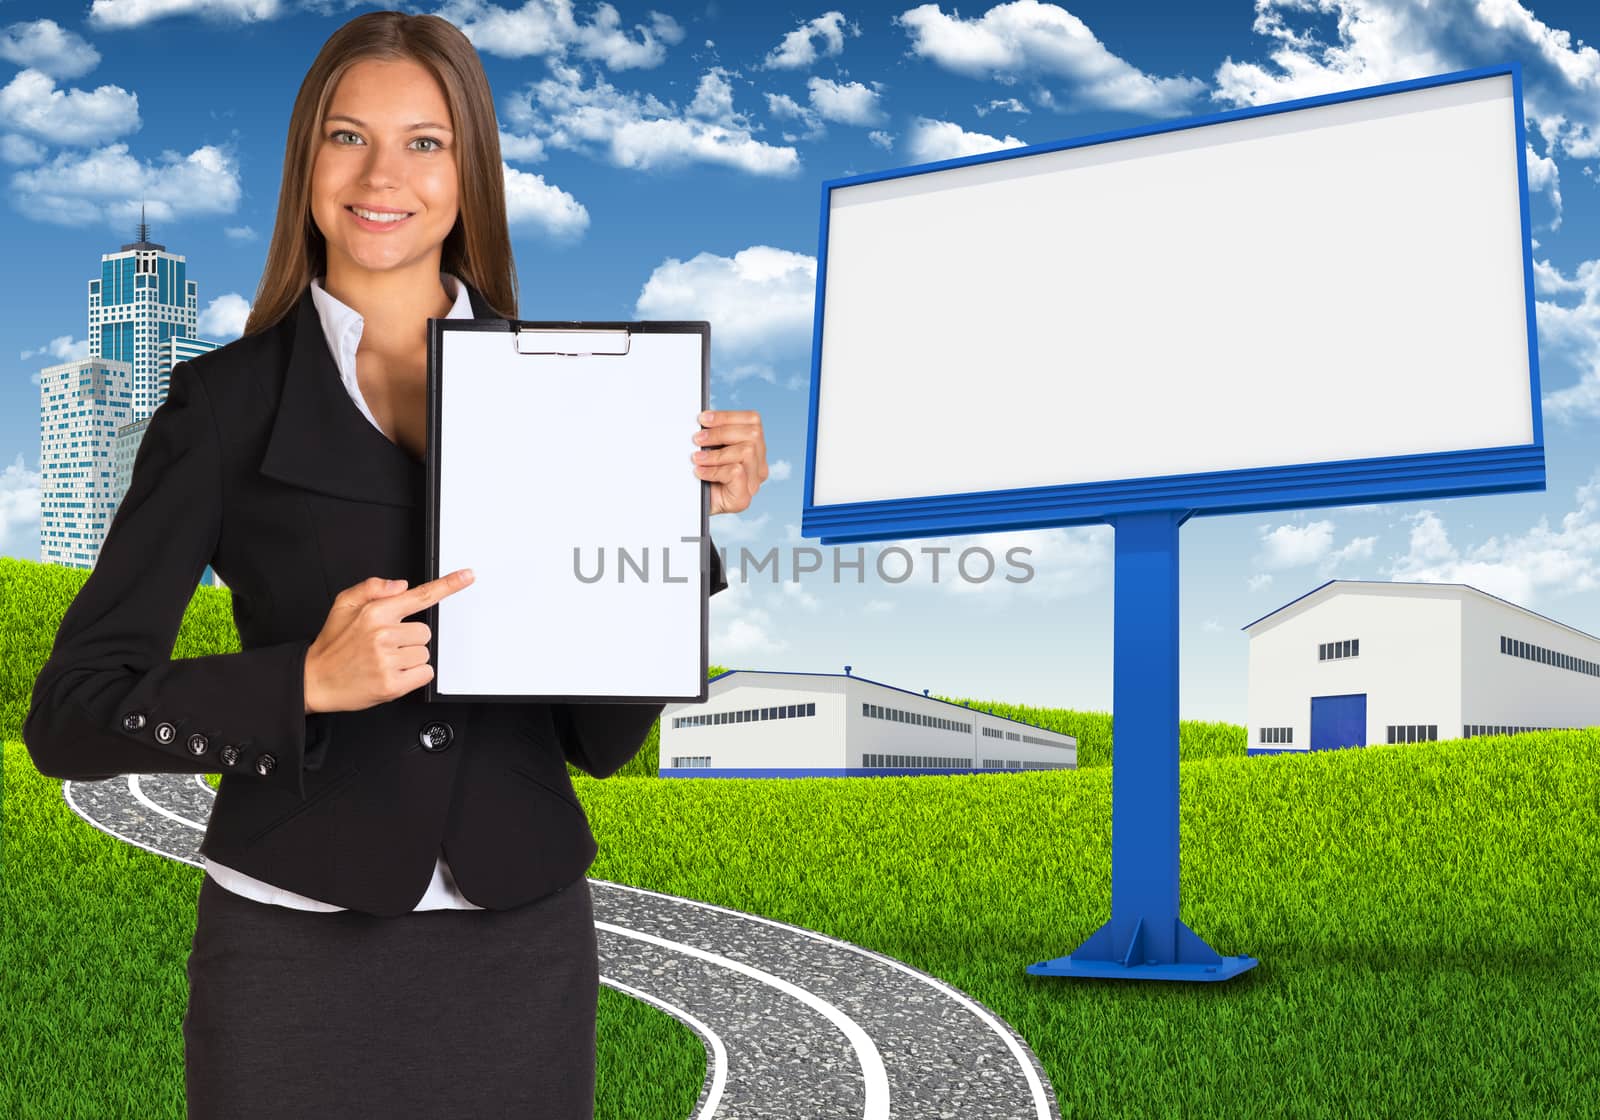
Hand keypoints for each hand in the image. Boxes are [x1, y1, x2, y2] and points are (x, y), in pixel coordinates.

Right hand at [304, 570, 475, 713]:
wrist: (314, 680)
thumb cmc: (332, 644)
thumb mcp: (343, 605)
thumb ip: (371, 588)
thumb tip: (401, 585)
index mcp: (374, 612)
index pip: (419, 596)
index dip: (448, 586)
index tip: (467, 576)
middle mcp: (382, 634)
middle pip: (425, 632)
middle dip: (410, 639)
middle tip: (385, 646)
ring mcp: (387, 660)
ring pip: (424, 653)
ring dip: (410, 658)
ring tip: (383, 661)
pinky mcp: (392, 684)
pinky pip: (424, 674)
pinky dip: (413, 676)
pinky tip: (391, 674)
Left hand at [692, 409, 766, 514]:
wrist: (691, 509)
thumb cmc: (700, 477)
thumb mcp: (707, 449)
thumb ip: (712, 434)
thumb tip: (703, 419)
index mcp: (754, 448)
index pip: (753, 421)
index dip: (727, 416)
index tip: (703, 419)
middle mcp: (758, 465)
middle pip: (753, 433)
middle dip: (721, 432)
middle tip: (697, 439)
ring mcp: (754, 483)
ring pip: (747, 451)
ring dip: (716, 453)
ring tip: (697, 459)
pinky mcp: (743, 498)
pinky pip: (736, 472)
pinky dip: (714, 470)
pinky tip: (700, 473)